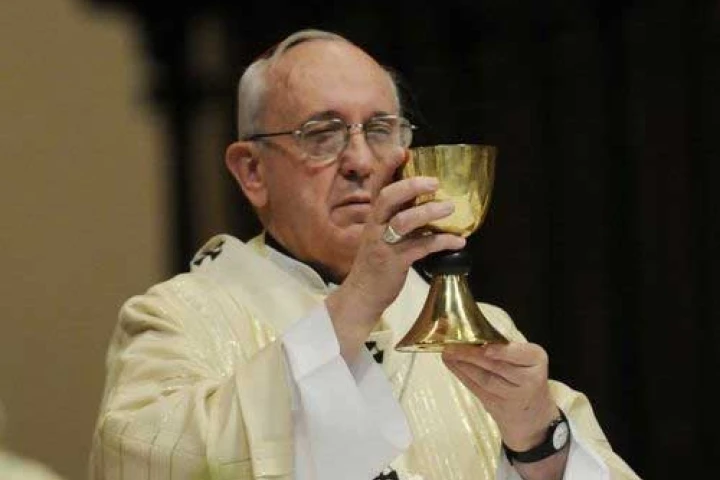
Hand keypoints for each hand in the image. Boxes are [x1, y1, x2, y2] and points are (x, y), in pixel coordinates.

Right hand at [326, 176, 464, 359]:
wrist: (363, 294)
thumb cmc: (378, 260)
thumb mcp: (383, 232)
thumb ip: (399, 214)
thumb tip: (429, 197)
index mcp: (374, 215)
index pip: (377, 184)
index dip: (388, 166)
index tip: (402, 150)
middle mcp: (375, 225)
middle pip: (387, 197)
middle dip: (410, 185)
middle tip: (434, 181)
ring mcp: (383, 244)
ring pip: (402, 221)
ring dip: (428, 212)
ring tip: (449, 207)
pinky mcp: (393, 262)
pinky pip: (419, 248)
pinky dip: (440, 242)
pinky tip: (458, 241)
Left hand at [442, 342, 558, 451]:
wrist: (533, 414)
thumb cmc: (524, 376)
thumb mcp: (525, 358)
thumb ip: (505, 346)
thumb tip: (471, 330)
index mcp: (537, 359)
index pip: (520, 354)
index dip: (501, 352)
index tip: (485, 347)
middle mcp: (529, 379)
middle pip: (498, 366)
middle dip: (472, 355)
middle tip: (452, 345)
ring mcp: (514, 396)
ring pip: (485, 379)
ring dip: (463, 365)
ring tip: (448, 353)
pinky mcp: (498, 407)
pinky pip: (477, 389)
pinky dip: (462, 376)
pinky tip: (452, 364)